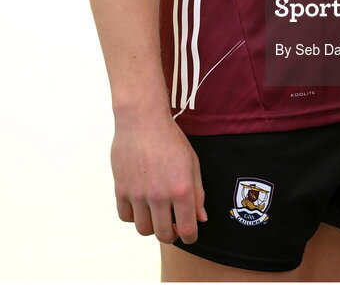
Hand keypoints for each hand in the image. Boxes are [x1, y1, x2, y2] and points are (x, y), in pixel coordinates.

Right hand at [111, 111, 206, 243]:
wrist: (142, 120)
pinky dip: (133, 215)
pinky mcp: (121, 189)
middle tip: (173, 224)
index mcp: (182, 189)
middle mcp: (159, 196)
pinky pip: (126, 216)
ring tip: (156, 212)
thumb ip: (198, 193)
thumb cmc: (170, 138)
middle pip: (164, 235)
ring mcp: (138, 194)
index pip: (187, 229)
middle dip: (172, 234)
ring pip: (144, 229)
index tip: (189, 233)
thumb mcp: (192, 162)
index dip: (190, 236)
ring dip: (152, 225)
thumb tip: (201, 219)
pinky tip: (140, 203)